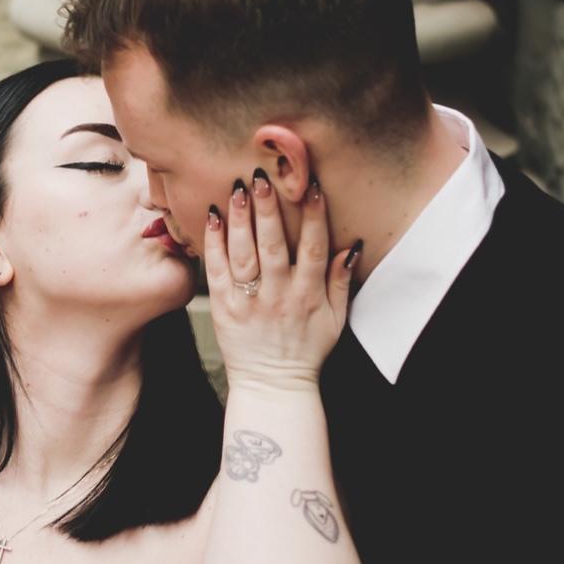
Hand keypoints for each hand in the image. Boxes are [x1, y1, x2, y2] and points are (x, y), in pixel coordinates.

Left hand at [205, 172, 357, 390]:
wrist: (273, 386)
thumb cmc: (307, 351)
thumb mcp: (335, 320)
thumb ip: (341, 282)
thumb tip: (351, 245)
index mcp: (308, 295)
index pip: (313, 248)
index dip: (314, 217)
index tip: (312, 186)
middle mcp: (278, 295)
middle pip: (273, 245)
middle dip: (269, 209)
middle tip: (263, 177)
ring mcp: (249, 302)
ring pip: (243, 254)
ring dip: (239, 220)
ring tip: (236, 189)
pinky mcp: (223, 308)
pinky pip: (217, 272)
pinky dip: (214, 245)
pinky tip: (212, 219)